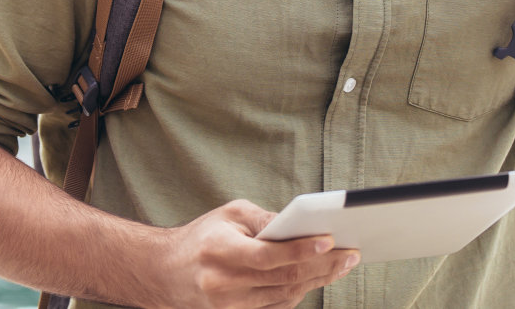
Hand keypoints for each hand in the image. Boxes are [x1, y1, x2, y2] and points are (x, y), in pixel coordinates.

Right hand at [150, 199, 359, 308]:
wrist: (163, 273)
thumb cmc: (200, 238)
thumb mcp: (227, 215)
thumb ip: (264, 220)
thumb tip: (300, 225)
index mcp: (219, 251)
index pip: (268, 255)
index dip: (302, 250)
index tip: (331, 240)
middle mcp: (223, 283)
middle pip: (283, 279)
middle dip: (322, 266)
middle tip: (351, 254)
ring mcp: (229, 306)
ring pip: (284, 296)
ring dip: (317, 281)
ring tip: (342, 264)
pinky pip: (276, 307)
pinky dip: (299, 292)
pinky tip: (318, 278)